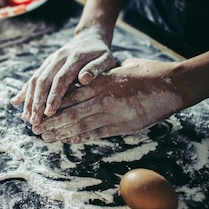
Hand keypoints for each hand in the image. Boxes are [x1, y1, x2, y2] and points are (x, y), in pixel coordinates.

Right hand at [10, 25, 116, 124]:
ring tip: (26, 117)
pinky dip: (24, 91)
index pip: (61, 79)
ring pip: (35, 80)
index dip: (53, 96)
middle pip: (43, 80)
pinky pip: (33, 77)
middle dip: (37, 102)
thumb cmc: (101, 53)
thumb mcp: (106, 59)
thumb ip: (96, 68)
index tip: (49, 112)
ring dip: (29, 99)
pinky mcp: (46, 64)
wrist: (90, 36)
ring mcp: (50, 61)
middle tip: (34, 120)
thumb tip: (84, 79)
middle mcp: (58, 58)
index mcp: (74, 58)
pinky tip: (15, 102)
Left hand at [31, 58, 184, 142]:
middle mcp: (103, 98)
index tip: (39, 111)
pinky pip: (97, 133)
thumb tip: (93, 77)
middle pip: (70, 112)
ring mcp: (113, 114)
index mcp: (101, 82)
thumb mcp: (122, 68)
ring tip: (46, 137)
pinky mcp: (123, 126)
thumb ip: (106, 75)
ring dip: (61, 132)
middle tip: (35, 128)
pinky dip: (81, 137)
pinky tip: (69, 140)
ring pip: (80, 125)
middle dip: (51, 122)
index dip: (53, 105)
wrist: (174, 86)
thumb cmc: (150, 73)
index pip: (70, 95)